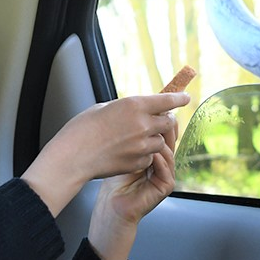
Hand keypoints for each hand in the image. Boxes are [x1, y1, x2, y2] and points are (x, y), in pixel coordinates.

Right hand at [21, 92, 188, 217]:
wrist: (74, 155)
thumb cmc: (82, 129)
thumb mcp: (105, 108)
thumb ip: (126, 109)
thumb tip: (137, 111)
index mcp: (134, 105)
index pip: (167, 100)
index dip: (179, 98)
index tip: (185, 98)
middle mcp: (143, 124)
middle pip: (168, 122)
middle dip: (165, 121)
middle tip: (158, 121)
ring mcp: (142, 145)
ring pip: (159, 141)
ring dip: (152, 139)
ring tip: (135, 139)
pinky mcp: (138, 161)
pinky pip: (149, 157)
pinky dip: (144, 154)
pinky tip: (128, 152)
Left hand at [87, 108, 178, 259]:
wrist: (110, 204)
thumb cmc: (110, 176)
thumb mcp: (120, 148)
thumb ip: (127, 131)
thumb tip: (128, 105)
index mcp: (153, 149)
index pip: (161, 129)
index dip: (159, 116)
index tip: (155, 103)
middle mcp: (162, 160)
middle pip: (169, 137)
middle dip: (163, 124)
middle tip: (158, 114)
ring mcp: (165, 173)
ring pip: (169, 151)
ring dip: (160, 141)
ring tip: (152, 132)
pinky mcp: (165, 186)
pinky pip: (166, 168)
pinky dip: (159, 159)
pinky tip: (152, 153)